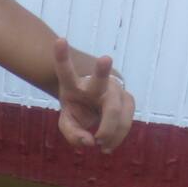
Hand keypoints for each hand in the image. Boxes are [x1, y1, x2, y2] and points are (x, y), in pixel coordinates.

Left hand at [53, 38, 134, 153]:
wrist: (96, 99)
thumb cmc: (78, 107)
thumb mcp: (67, 120)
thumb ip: (72, 133)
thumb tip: (90, 142)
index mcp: (73, 84)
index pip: (65, 70)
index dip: (61, 56)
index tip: (59, 39)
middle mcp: (95, 83)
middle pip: (99, 79)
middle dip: (101, 69)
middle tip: (104, 58)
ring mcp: (114, 89)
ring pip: (118, 110)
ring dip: (111, 132)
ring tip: (101, 147)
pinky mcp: (128, 99)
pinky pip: (126, 120)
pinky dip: (117, 137)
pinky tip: (106, 147)